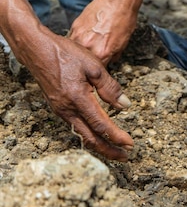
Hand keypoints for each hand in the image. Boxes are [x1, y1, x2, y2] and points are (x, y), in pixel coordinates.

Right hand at [18, 28, 132, 160]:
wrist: (37, 50)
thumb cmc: (65, 54)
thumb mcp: (94, 66)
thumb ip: (110, 88)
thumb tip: (125, 105)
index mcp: (78, 99)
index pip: (101, 125)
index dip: (117, 137)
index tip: (130, 144)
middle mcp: (67, 109)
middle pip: (90, 139)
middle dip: (109, 150)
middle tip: (125, 157)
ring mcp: (61, 110)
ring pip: (82, 135)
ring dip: (100, 145)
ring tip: (115, 150)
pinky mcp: (58, 108)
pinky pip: (75, 128)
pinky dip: (89, 136)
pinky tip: (99, 137)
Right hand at [68, 0, 137, 64]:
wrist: (117, 3)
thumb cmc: (123, 22)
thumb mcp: (122, 45)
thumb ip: (112, 57)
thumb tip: (109, 62)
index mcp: (102, 54)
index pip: (96, 71)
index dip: (97, 72)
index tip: (96, 71)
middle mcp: (88, 47)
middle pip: (83, 62)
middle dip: (87, 63)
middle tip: (91, 59)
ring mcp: (79, 36)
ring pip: (75, 51)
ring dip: (79, 53)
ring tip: (85, 50)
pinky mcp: (74, 26)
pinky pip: (72, 39)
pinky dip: (76, 42)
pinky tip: (82, 39)